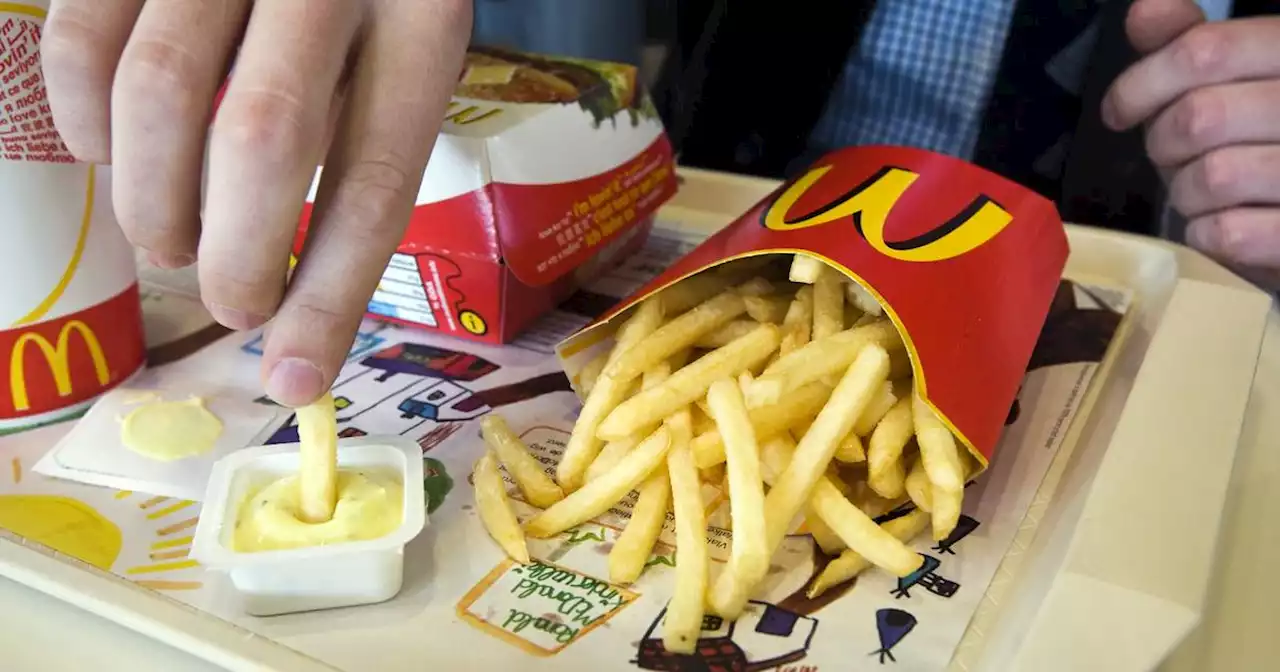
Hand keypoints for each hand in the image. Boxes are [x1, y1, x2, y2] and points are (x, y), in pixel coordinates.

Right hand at [41, 0, 471, 405]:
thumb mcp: (407, 40)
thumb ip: (364, 135)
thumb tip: (303, 303)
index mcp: (423, 13)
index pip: (374, 175)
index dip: (330, 294)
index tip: (296, 377)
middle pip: (264, 141)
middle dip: (232, 256)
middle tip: (227, 301)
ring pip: (161, 93)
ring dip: (151, 200)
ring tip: (168, 241)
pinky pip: (84, 35)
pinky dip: (81, 117)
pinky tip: (103, 153)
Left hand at [1102, 0, 1279, 285]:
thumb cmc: (1255, 138)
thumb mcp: (1227, 81)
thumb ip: (1188, 43)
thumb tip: (1144, 11)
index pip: (1205, 52)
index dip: (1141, 83)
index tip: (1117, 111)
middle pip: (1199, 116)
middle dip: (1165, 145)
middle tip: (1174, 157)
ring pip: (1213, 176)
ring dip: (1187, 192)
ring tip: (1203, 192)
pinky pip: (1228, 233)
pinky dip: (1207, 234)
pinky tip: (1223, 224)